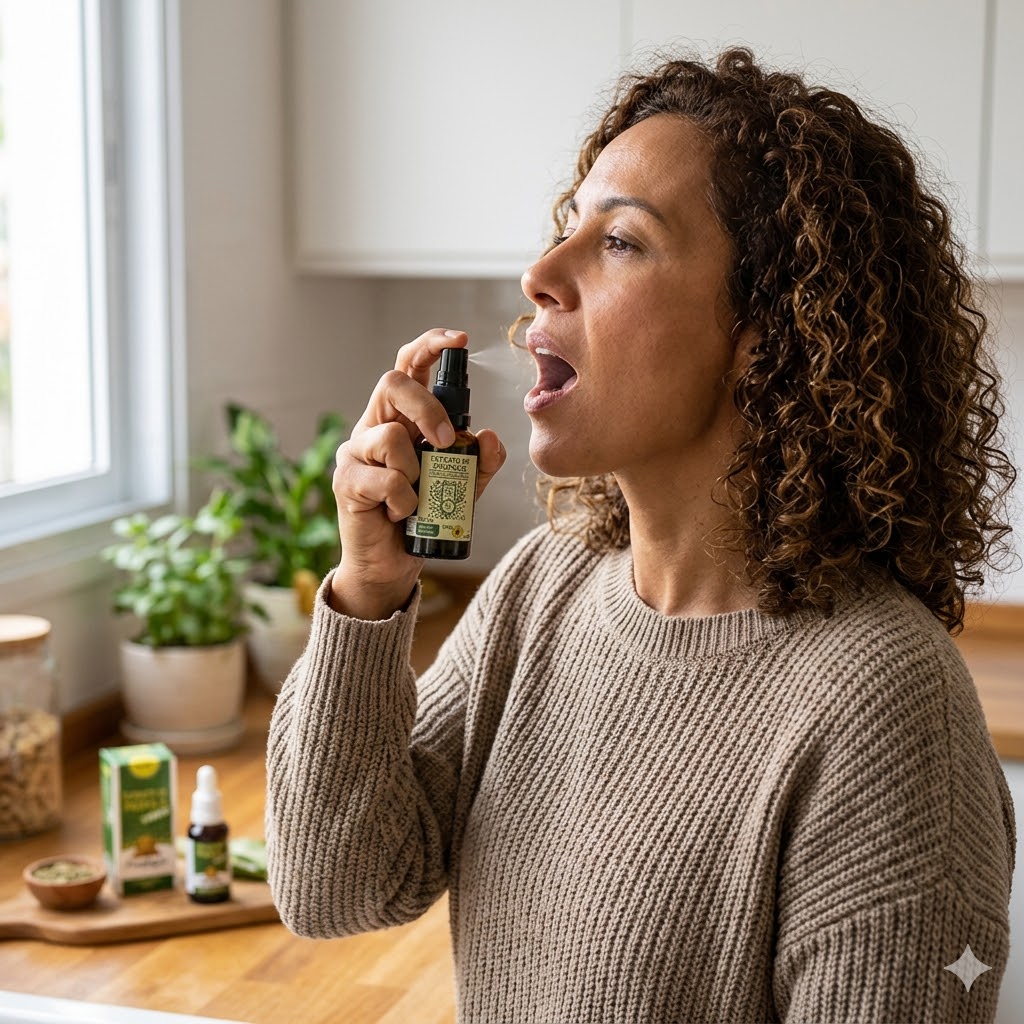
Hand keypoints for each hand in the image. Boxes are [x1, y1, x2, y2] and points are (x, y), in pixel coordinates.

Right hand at [329, 329, 505, 618]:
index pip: (410, 366)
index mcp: (402, 418)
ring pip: (390, 437)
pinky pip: (385, 479)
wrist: (391, 564)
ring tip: (417, 497)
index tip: (460, 340)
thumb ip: (480, 462)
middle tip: (446, 440)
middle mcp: (375, 426)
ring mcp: (356, 452)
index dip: (431, 346)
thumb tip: (490, 436)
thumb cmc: (423, 517)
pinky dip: (404, 499)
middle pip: (392, 383)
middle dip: (426, 407)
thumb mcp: (463, 488)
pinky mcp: (347, 481)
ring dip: (416, 471)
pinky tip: (400, 513)